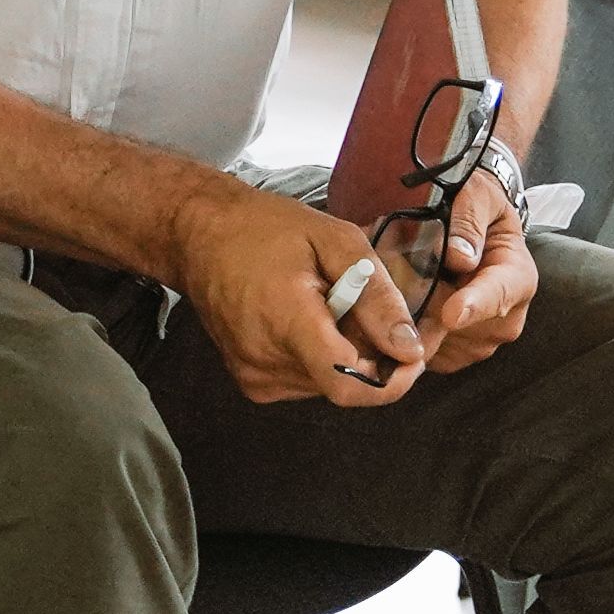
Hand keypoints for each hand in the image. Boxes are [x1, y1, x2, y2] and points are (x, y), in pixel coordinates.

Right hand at [167, 172, 431, 411]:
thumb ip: (377, 296)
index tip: (413, 353)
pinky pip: (310, 380)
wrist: (200, 236)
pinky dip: (324, 355)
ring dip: (348, 351)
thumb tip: (411, 347)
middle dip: (375, 353)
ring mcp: (256, 376)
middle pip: (347, 383)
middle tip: (374, 307)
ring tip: (334, 305)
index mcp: (287, 322)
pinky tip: (313, 318)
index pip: (350, 385)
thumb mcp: (335, 241)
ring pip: (331, 383)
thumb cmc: (265, 228)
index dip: (394, 380)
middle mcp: (267, 362)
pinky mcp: (253, 382)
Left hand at [411, 154, 543, 374]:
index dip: (473, 306)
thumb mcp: (477, 195)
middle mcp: (505, 318)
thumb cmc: (478, 209)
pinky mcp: (454, 355)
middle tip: (388, 276)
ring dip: (409, 319)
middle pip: (458, 325)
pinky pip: (425, 352)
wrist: (478, 230)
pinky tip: (394, 306)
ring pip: (437, 340)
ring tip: (392, 283)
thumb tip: (461, 256)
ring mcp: (480, 342)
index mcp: (517, 278)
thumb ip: (469, 219)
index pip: (498, 295)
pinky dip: (405, 333)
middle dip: (422, 307)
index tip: (451, 313)